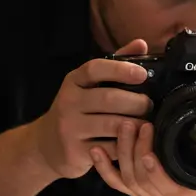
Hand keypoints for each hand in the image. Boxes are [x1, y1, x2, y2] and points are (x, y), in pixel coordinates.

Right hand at [31, 39, 153, 179]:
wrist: (46, 145)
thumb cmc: (75, 111)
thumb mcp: (88, 86)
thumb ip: (115, 65)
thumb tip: (141, 44)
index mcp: (73, 81)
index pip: (95, 69)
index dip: (121, 69)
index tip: (142, 74)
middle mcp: (69, 102)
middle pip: (109, 98)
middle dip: (137, 102)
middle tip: (149, 105)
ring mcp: (70, 128)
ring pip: (112, 124)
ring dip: (136, 124)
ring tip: (146, 123)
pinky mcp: (76, 151)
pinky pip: (110, 148)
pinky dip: (127, 144)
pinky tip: (134, 141)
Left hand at [89, 120, 195, 195]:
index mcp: (186, 191)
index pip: (166, 183)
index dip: (156, 168)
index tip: (151, 145)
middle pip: (141, 178)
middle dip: (135, 151)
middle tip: (137, 123)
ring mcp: (146, 194)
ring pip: (126, 178)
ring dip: (121, 152)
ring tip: (123, 125)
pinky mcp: (132, 188)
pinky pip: (114, 182)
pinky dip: (102, 168)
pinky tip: (94, 150)